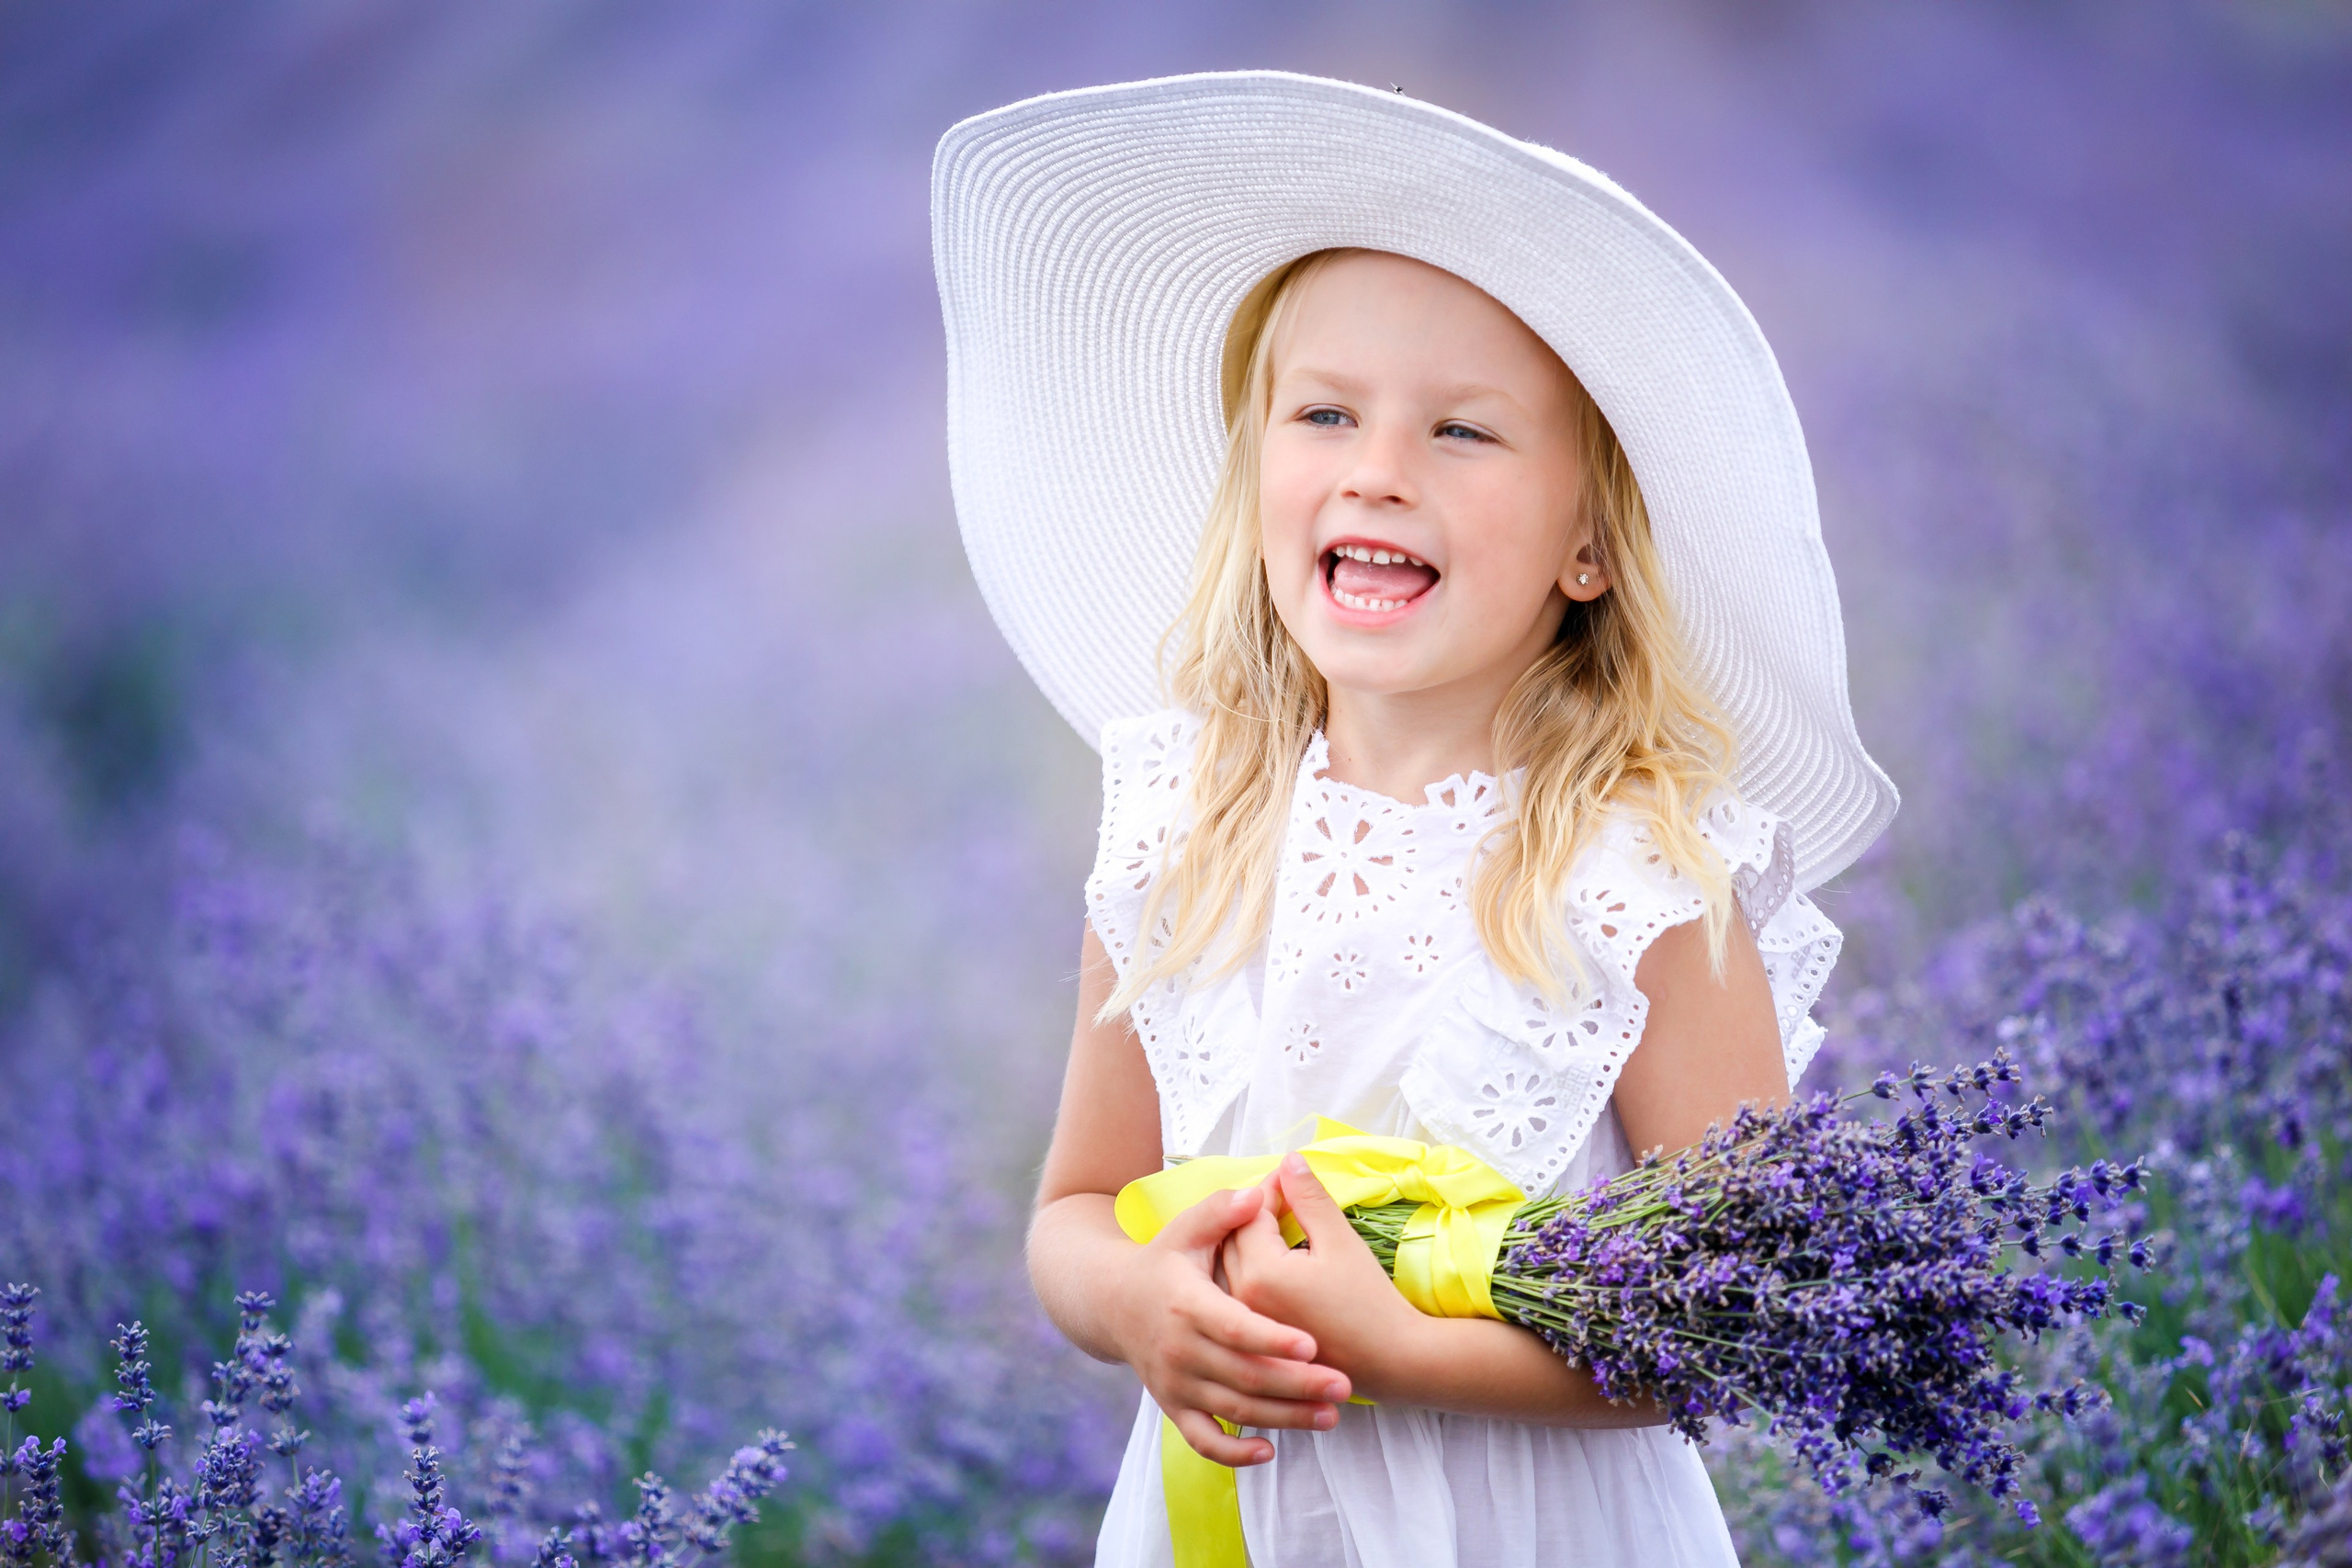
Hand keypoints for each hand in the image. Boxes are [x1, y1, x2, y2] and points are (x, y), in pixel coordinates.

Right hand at [1107, 1184, 1353, 1465]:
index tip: (1312, 1345)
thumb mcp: (1186, 1229)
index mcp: (1185, 1304)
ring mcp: (1174, 1383)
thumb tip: (1258, 1191)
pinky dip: (1233, 1454)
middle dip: (1297, 1384)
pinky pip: (1203, 1441)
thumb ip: (1222, 1210)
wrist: (1112, 1302)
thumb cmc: (1163, 1261)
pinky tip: (1270, 1452)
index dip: (1272, 1339)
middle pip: (1244, 1375)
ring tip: (1331, 1415)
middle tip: (1344, 1385)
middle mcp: (1178, 1350)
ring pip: (1234, 1410)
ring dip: (1284, 1418)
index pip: (1234, 1327)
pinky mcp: (1173, 1407)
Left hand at [1220, 1154, 1428, 1395]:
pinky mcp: (1254, 1338)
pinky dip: (1249, 1267)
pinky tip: (1274, 1259)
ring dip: (1247, 1239)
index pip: (1249, 1214)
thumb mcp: (1340, 1241)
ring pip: (1230, 1265)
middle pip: (1232, 1238)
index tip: (1289, 1175)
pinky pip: (1237, 1290)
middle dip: (1253, 1212)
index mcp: (1260, 1272)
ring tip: (1276, 1223)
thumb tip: (1289, 1160)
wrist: (1391, 1363)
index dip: (1269, 1188)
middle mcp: (1241, 1299)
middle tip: (1284, 1195)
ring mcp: (1245, 1322)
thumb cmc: (1370, 1301)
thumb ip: (1310, 1198)